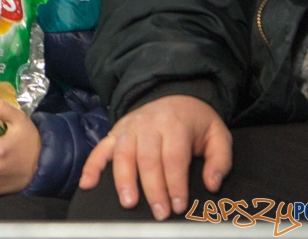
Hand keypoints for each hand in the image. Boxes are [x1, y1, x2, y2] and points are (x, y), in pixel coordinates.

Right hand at [79, 94, 231, 219]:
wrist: (175, 95)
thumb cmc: (197, 122)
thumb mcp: (219, 135)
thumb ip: (220, 161)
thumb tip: (211, 184)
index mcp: (175, 125)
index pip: (173, 158)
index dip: (175, 184)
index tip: (178, 206)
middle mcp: (148, 124)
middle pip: (147, 159)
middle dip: (152, 189)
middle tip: (159, 213)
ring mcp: (128, 127)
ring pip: (123, 155)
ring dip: (124, 180)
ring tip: (128, 202)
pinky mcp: (116, 131)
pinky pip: (100, 148)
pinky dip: (92, 166)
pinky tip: (87, 183)